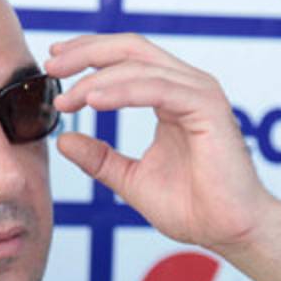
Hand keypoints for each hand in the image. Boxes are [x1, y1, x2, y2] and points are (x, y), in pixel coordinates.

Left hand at [45, 33, 280, 251]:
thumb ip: (99, 158)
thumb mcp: (131, 179)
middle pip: (130, 49)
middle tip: (51, 66)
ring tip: (68, 98)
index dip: (88, 56)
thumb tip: (64, 140)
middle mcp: (186, 86)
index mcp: (170, 97)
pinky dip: (122, 91)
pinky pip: (157, 88)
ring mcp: (199, 93)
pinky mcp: (207, 107)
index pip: (126, 60)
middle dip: (86, 52)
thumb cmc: (194, 207)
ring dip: (97, 78)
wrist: (229, 231)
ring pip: (139, 66)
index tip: (54, 66)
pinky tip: (94, 101)